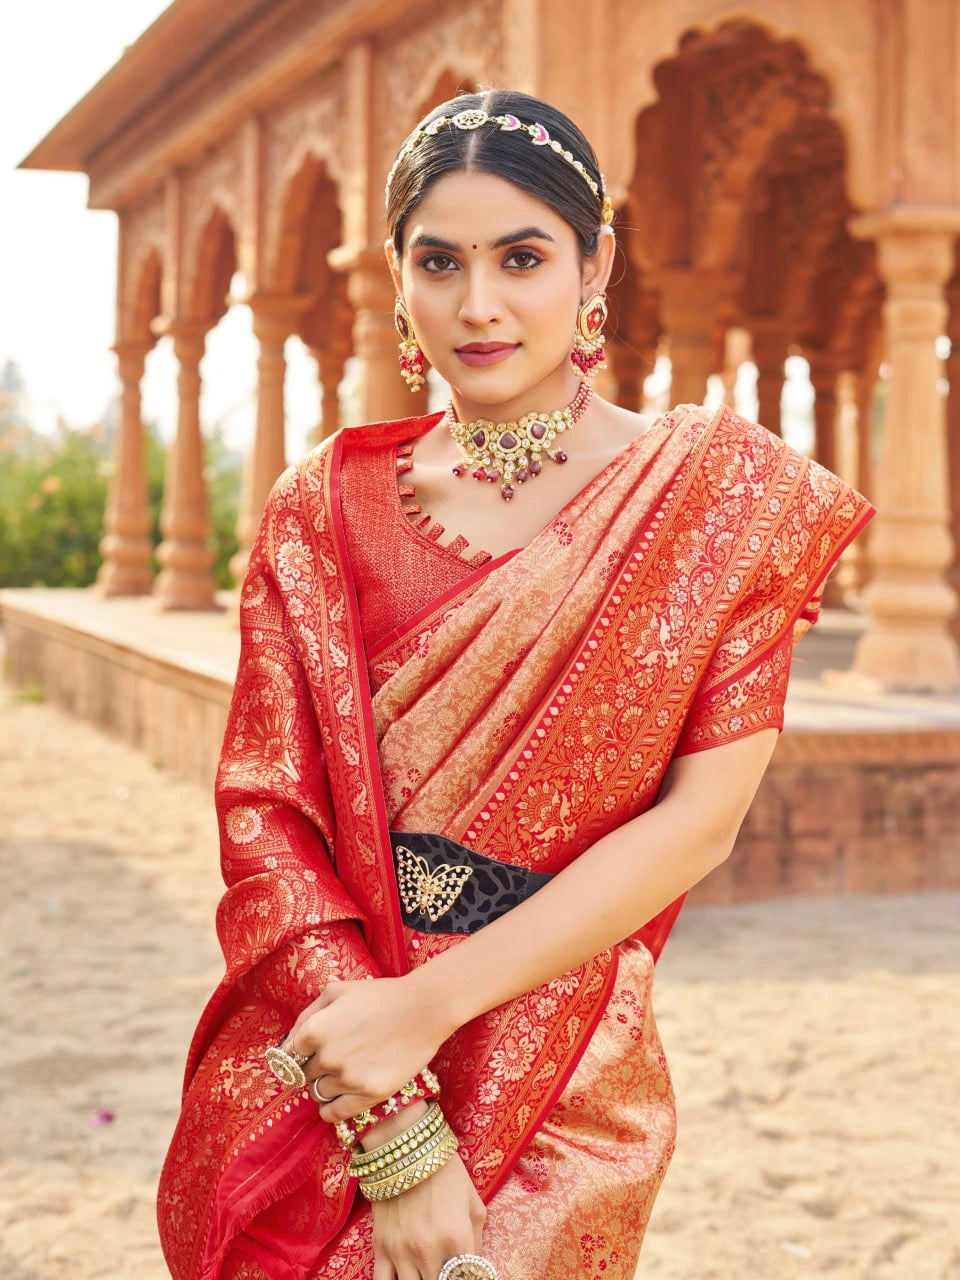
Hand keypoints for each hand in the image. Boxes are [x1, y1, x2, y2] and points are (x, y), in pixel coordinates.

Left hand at [288, 976, 453, 1122]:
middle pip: (304, 1075)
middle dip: (314, 1067)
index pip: (288, 1055)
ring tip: (345, 1073)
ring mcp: (347, 1078)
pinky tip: (340, 1098)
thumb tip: (289, 1042)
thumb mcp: (337, 991)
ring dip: (326, 1085)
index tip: (308, 1054)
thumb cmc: (380, 996)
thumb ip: (307, 1014)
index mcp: (315, 1030)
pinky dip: (331, 1109)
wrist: (423, 1010)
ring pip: (318, 1093)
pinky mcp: (368, 1094)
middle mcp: (326, 1057)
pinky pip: (333, 1114)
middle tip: (336, 1057)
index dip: (298, 1054)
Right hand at [371, 1151, 485, 1279]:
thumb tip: (475, 1268)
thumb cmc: (447, 1173)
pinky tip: (406, 1275)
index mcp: (458, 1239)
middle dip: (447, 1278)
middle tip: (448, 1268)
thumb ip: (477, 1242)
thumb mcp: (474, 1204)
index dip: (469, 1277)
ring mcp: (402, 1252)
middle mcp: (429, 1251)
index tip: (467, 1272)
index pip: (468, 1279)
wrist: (407, 1147)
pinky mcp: (380, 1248)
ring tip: (429, 1268)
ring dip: (423, 1279)